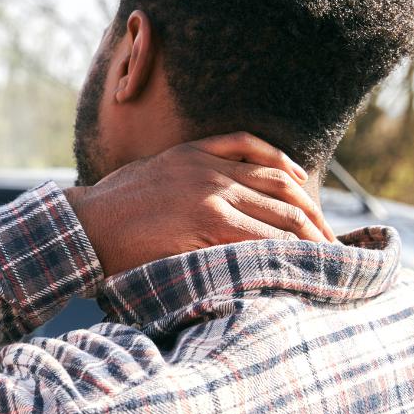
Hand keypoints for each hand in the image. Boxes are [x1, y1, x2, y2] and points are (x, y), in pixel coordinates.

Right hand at [64, 132, 335, 276]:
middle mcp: (210, 168)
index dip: (297, 184)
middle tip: (331, 241)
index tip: (311, 209)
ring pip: (278, 211)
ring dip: (308, 236)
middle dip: (313, 216)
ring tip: (326, 257)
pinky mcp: (206, 221)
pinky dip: (283, 248)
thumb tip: (212, 204)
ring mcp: (210, 193)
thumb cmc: (108, 211)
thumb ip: (185, 178)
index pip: (266, 158)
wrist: (82, 227)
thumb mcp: (150, 177)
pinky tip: (298, 261)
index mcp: (197, 152)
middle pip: (283, 186)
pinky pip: (259, 234)